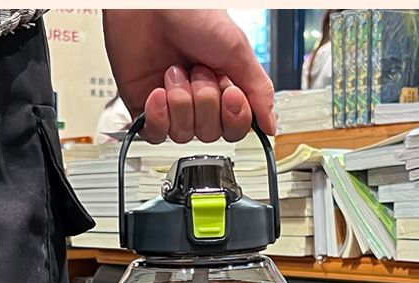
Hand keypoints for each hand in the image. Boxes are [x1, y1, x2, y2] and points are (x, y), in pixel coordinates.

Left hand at [102, 10, 274, 142]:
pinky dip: (158, 116)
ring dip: (180, 102)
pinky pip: (157, 134)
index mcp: (225, 87)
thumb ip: (258, 91)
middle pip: (210, 133)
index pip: (236, 127)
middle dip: (204, 102)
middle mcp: (200, 100)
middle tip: (198, 71)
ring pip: (184, 134)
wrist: (148, 6)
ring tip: (174, 72)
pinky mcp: (148, 111)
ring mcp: (173, 107)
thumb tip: (270, 125)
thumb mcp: (236, 49)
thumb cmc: (191, 15)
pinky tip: (157, 93)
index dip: (234, 117)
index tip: (230, 93)